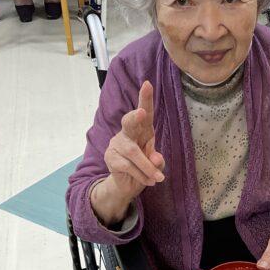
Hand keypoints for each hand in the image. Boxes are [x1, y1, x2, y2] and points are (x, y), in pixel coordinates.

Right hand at [104, 80, 164, 198]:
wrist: (127, 185)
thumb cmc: (144, 168)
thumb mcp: (155, 163)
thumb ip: (157, 159)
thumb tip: (155, 158)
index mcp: (142, 130)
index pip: (145, 113)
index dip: (145, 99)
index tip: (147, 84)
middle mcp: (127, 133)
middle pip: (129, 122)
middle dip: (135, 117)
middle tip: (141, 113)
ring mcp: (117, 144)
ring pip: (133, 153)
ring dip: (147, 167)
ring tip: (158, 178)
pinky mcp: (110, 158)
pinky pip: (128, 166)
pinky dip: (141, 175)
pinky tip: (148, 181)